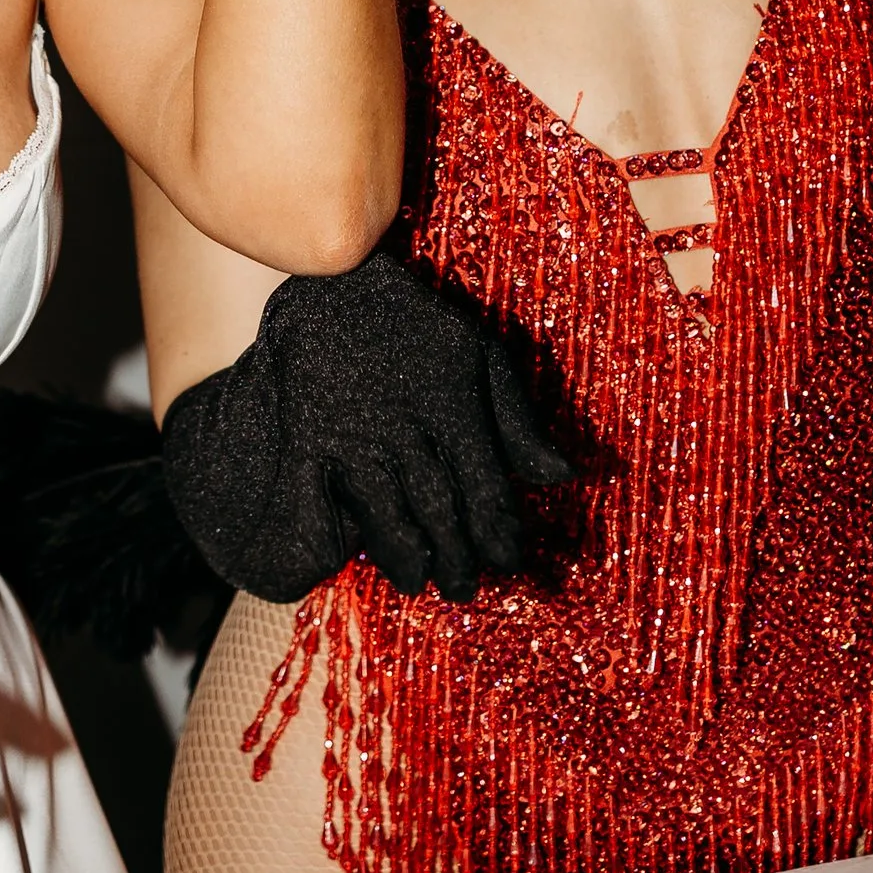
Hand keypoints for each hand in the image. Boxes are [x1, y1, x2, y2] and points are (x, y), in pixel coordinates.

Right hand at [162, 249, 574, 602]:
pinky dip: (324, 538)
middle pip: (439, 513)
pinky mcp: (309, 438)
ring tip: (418, 582)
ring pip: (385, 517)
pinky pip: (314, 501)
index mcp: (454, 413)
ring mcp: (355, 438)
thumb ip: (518, 421)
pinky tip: (338, 560)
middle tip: (465, 591)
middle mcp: (407, 432)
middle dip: (457, 559)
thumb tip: (564, 476)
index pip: (486, 493)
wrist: (336, 282)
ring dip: (404, 558)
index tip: (509, 563)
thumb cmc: (417, 321)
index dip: (500, 536)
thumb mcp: (480, 355)